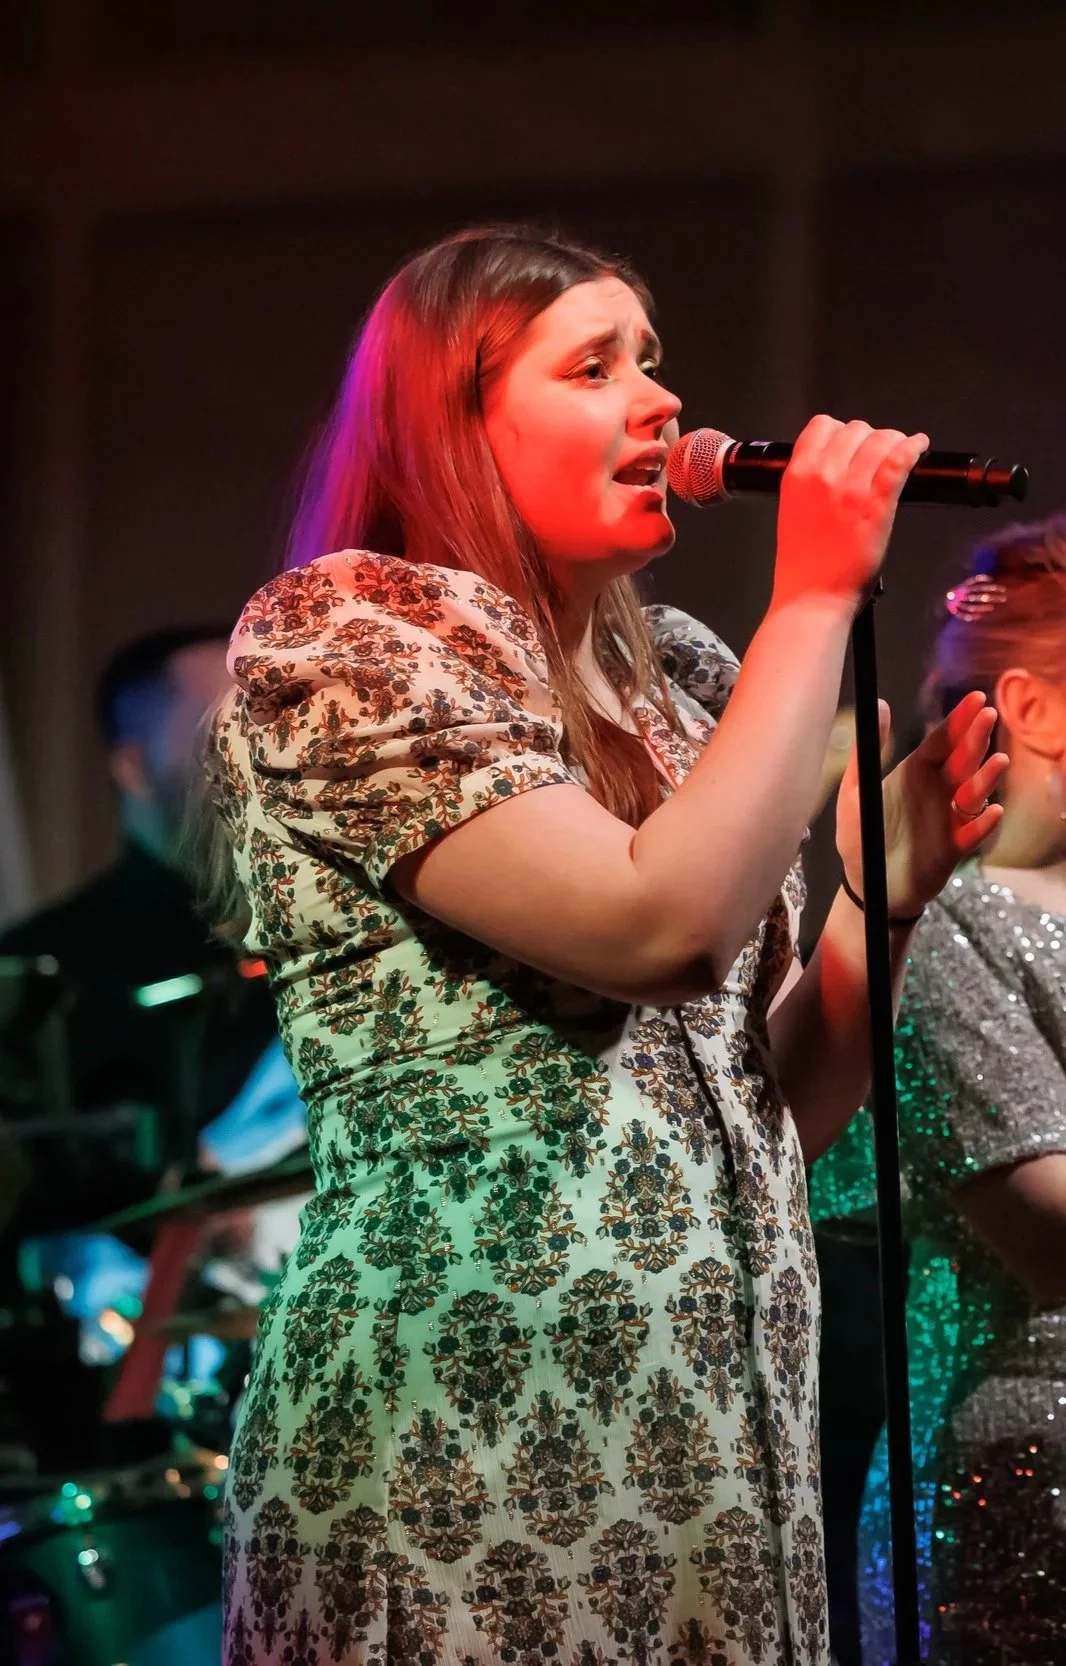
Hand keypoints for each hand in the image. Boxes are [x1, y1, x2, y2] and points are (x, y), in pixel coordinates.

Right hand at [772, 416, 929, 614]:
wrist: (812, 599)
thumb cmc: (802, 565)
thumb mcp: (793, 512)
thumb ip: (810, 484)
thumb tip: (837, 468)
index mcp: (796, 474)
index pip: (821, 425)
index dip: (840, 431)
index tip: (851, 446)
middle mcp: (823, 473)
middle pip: (855, 429)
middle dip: (869, 438)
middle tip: (877, 457)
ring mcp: (851, 487)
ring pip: (880, 439)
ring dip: (893, 441)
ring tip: (901, 452)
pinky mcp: (878, 503)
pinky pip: (899, 460)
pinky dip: (913, 448)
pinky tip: (919, 447)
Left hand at [836, 692, 1007, 917]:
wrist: (867, 886)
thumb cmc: (859, 836)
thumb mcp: (854, 792)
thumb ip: (865, 753)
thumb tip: (878, 705)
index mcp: (914, 774)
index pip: (941, 741)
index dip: (958, 721)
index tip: (976, 699)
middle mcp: (937, 791)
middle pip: (963, 760)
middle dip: (976, 738)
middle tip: (988, 716)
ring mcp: (949, 818)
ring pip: (975, 793)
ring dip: (987, 778)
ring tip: (996, 763)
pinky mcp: (955, 847)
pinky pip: (974, 833)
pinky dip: (984, 823)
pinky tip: (992, 811)